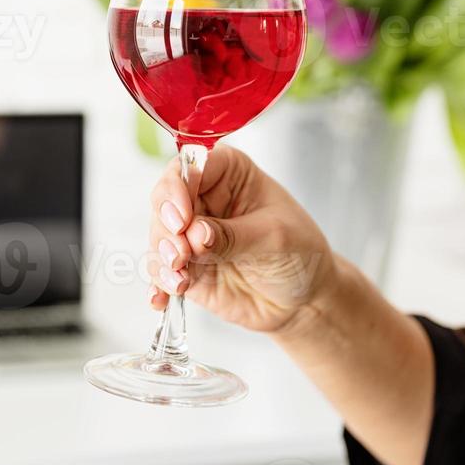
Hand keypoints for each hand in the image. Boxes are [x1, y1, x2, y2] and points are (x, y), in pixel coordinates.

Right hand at [147, 145, 335, 335]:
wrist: (305, 298)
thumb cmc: (299, 251)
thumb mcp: (274, 237)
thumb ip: (232, 235)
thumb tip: (195, 234)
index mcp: (228, 173)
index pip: (191, 166)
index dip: (178, 187)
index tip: (181, 217)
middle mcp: (204, 198)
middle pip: (165, 200)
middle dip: (166, 227)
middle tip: (179, 253)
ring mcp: (191, 234)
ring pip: (159, 236)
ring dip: (162, 257)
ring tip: (180, 279)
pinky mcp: (186, 266)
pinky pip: (161, 271)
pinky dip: (159, 284)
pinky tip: (161, 298)